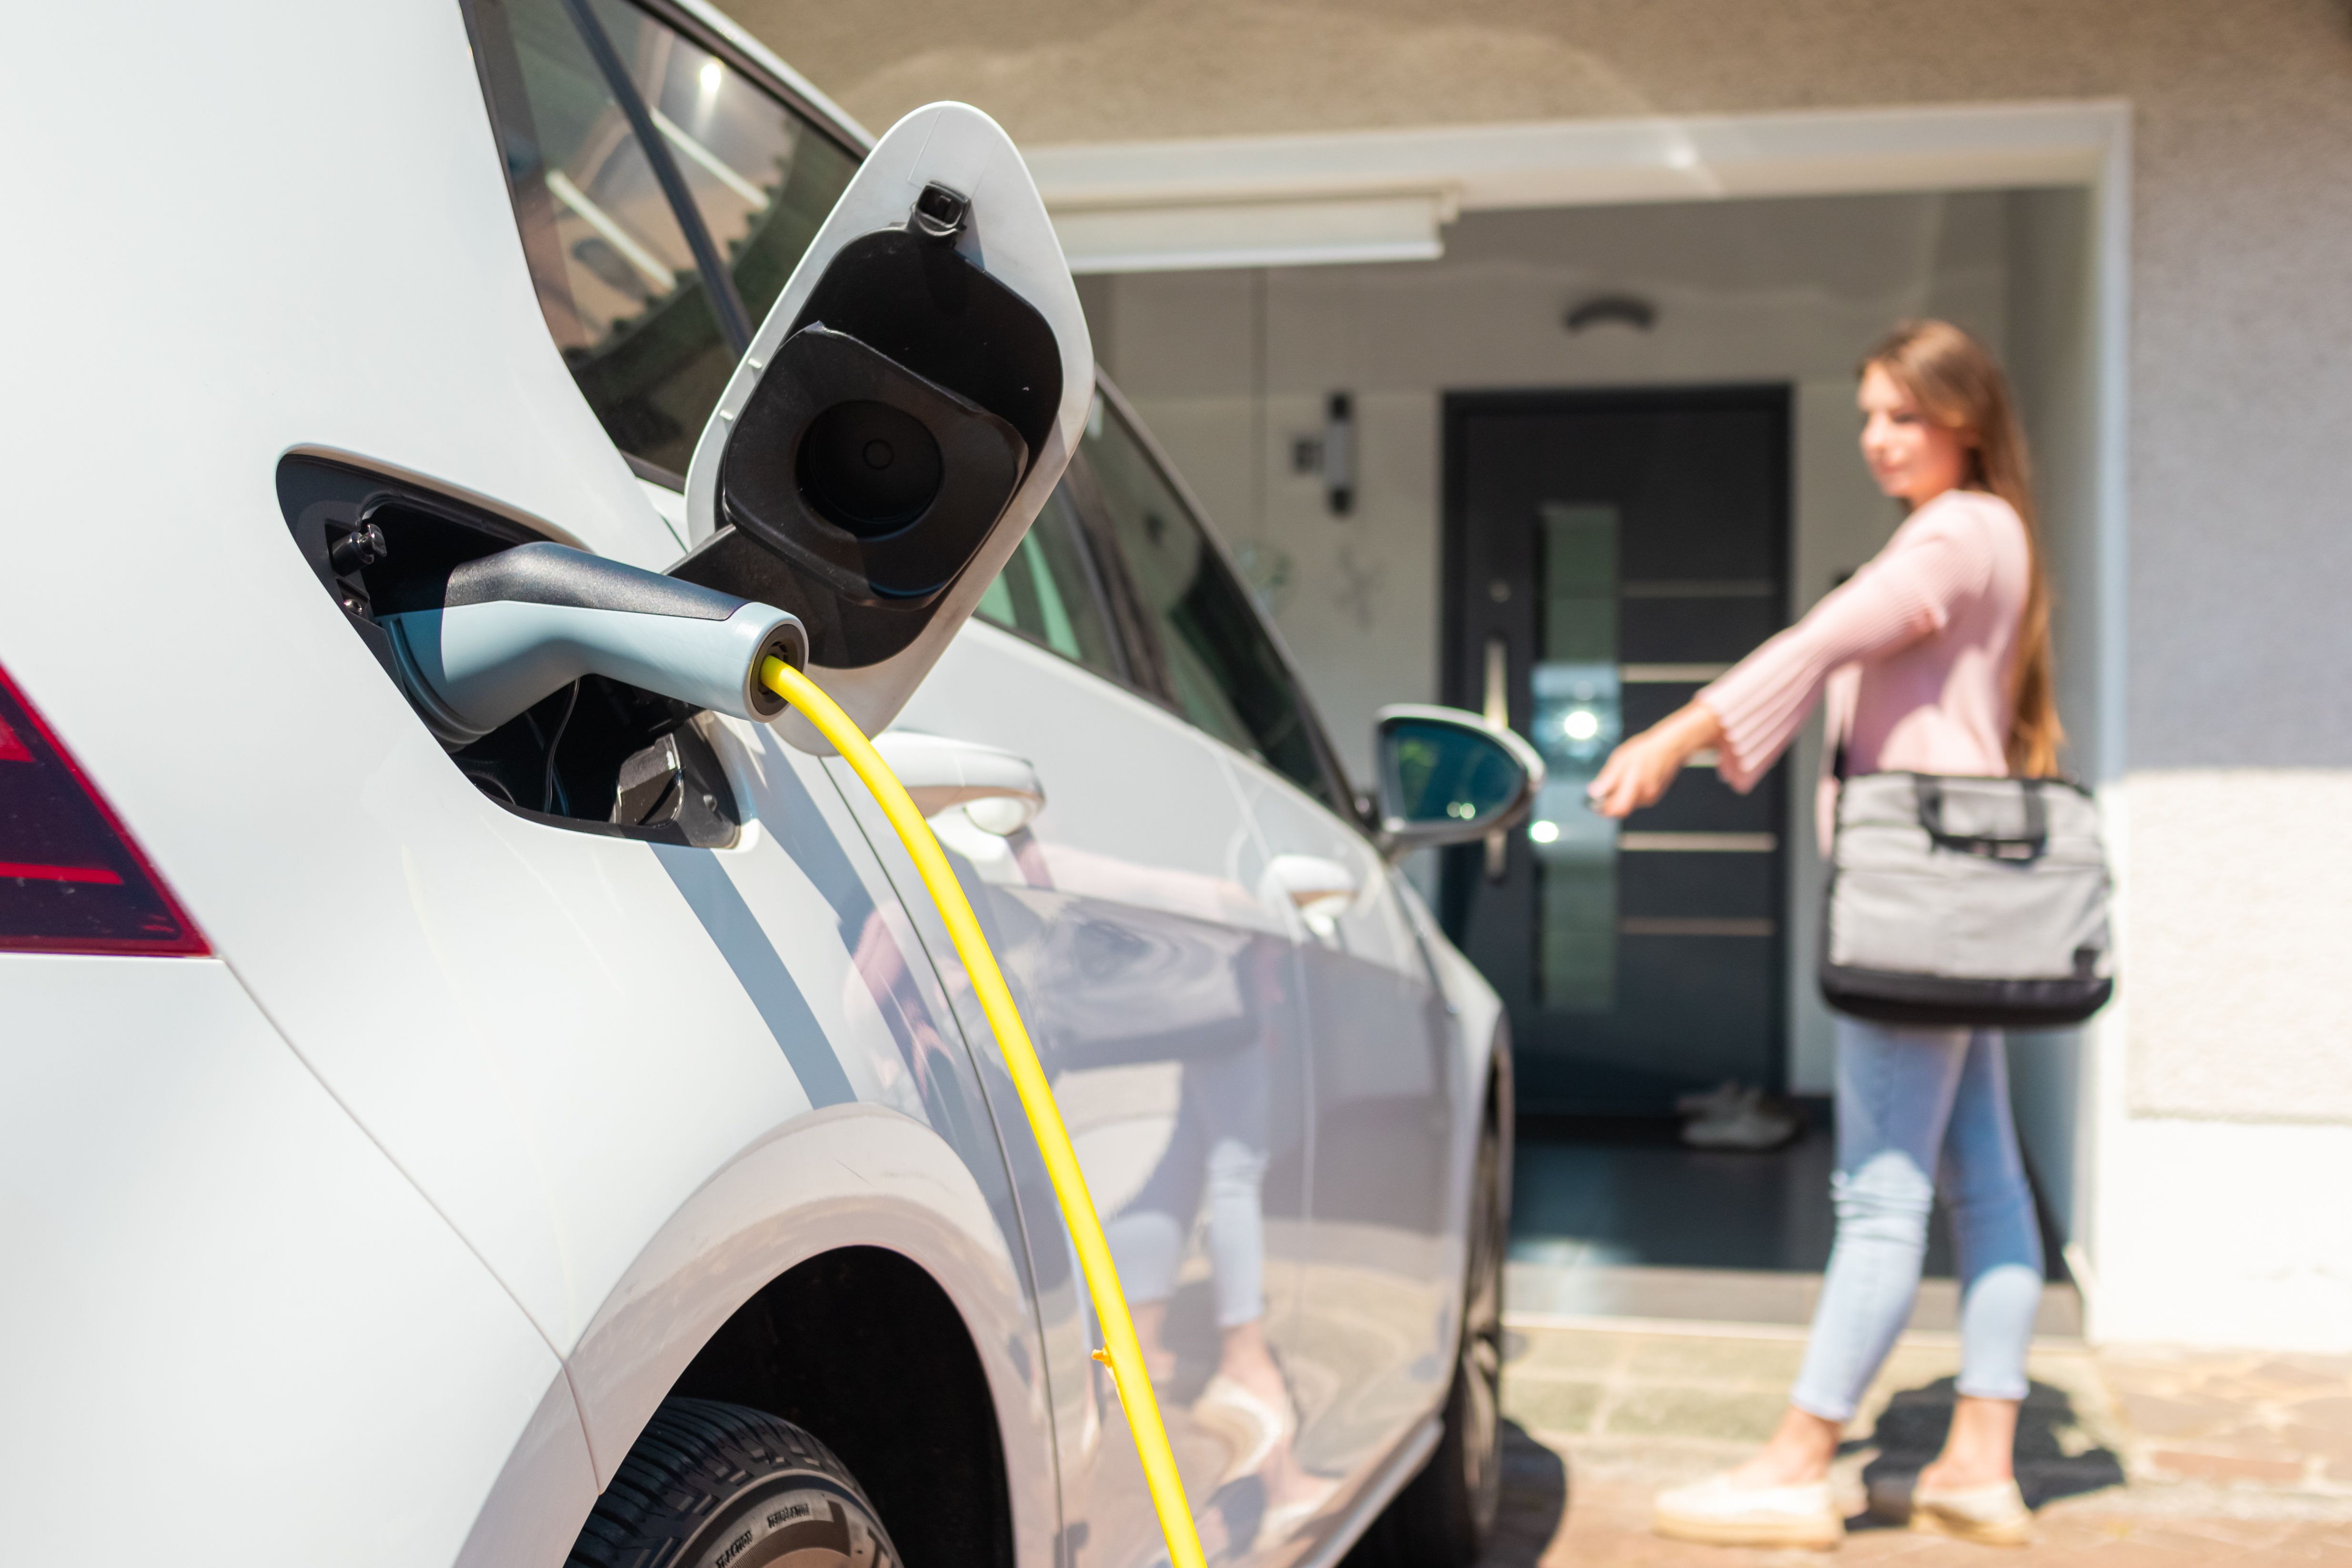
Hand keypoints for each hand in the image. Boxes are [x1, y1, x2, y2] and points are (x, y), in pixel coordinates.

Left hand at [1587, 703, 1723, 818]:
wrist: (1669, 748)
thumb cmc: (1644, 750)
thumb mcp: (1620, 759)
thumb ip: (1607, 779)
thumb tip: (1593, 792)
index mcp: (1635, 785)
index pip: (1616, 809)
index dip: (1603, 809)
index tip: (1593, 803)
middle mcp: (1645, 795)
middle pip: (1621, 809)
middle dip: (1610, 803)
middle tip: (1603, 791)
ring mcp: (1651, 797)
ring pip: (1628, 805)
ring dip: (1620, 798)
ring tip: (1621, 779)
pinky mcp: (1654, 797)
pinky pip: (1636, 801)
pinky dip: (1629, 795)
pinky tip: (1631, 780)